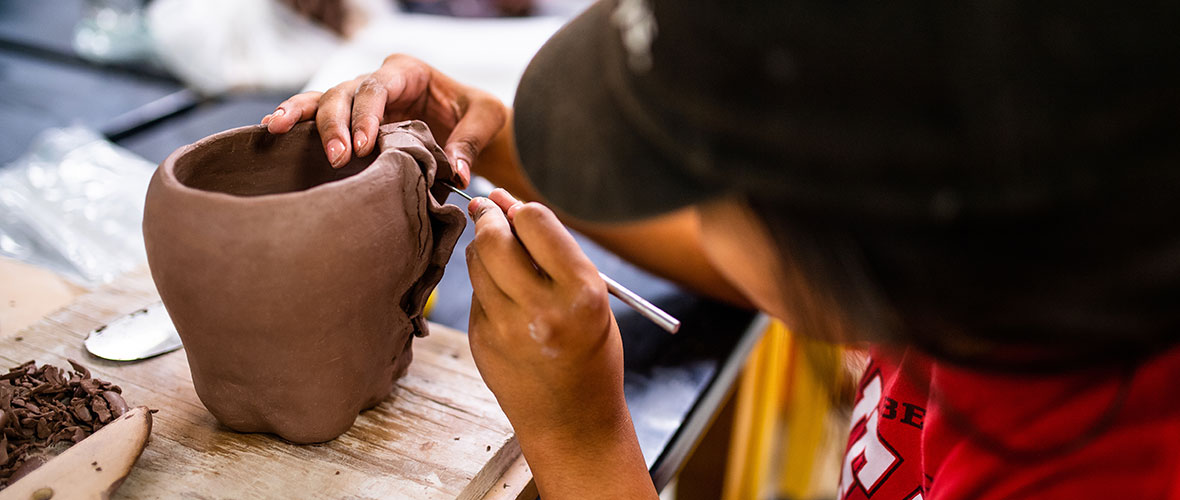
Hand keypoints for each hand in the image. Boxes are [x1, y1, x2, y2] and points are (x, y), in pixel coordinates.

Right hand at [261, 54, 506, 186]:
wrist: (473, 129)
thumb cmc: (479, 117)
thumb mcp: (488, 120)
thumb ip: (471, 142)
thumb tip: (457, 173)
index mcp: (408, 72)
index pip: (377, 88)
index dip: (365, 114)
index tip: (362, 145)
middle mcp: (379, 81)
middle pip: (344, 92)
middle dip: (335, 123)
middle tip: (337, 157)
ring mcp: (361, 101)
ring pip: (323, 100)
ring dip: (304, 117)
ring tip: (277, 130)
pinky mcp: (352, 121)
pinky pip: (319, 117)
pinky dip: (298, 123)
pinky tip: (273, 132)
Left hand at [465, 188, 625, 439]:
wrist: (573, 422)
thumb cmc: (591, 353)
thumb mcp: (594, 298)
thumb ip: (554, 251)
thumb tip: (506, 201)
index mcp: (581, 292)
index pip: (535, 221)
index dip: (523, 210)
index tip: (518, 211)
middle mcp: (541, 309)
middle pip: (494, 237)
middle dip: (490, 219)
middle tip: (491, 214)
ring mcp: (505, 328)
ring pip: (476, 262)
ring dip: (484, 249)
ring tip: (503, 260)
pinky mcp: (481, 341)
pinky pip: (474, 294)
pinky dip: (485, 287)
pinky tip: (505, 303)